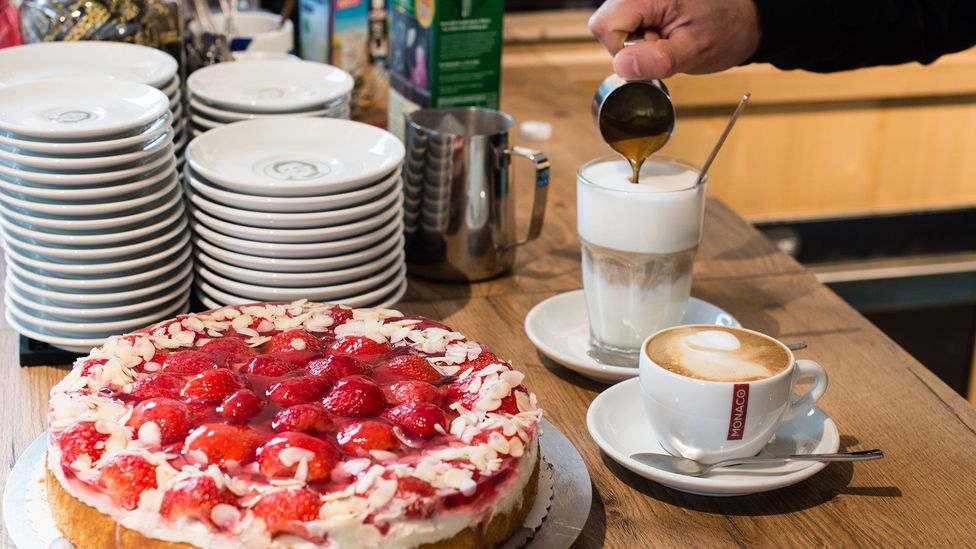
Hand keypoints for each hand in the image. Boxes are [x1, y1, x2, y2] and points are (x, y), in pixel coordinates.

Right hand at [589, 0, 761, 79]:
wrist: (743, 19)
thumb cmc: (725, 30)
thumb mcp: (694, 51)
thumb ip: (657, 60)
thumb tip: (621, 67)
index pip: (605, 24)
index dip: (623, 49)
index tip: (653, 52)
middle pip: (604, 23)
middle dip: (629, 46)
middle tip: (663, 45)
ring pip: (612, 25)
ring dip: (636, 42)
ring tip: (666, 39)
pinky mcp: (642, 3)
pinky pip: (624, 23)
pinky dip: (641, 36)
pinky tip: (662, 34)